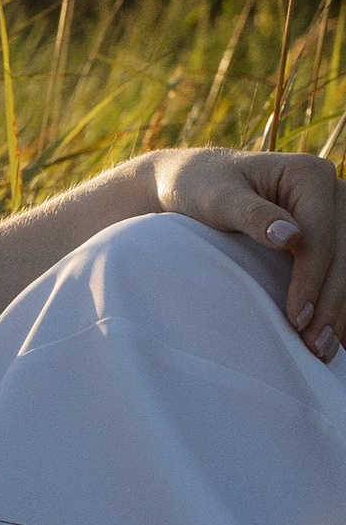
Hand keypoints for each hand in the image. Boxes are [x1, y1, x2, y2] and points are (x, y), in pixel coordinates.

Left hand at [154, 147, 345, 358]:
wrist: (194, 182)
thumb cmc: (199, 187)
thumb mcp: (216, 198)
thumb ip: (251, 214)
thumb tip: (290, 236)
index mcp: (308, 175)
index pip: (319, 236)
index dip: (312, 280)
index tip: (296, 319)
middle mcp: (331, 189)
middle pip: (343, 254)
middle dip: (331, 303)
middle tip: (315, 346)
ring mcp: (335, 213)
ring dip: (340, 309)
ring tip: (324, 349)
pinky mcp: (330, 232)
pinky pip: (342, 269)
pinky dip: (338, 302)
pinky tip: (336, 335)